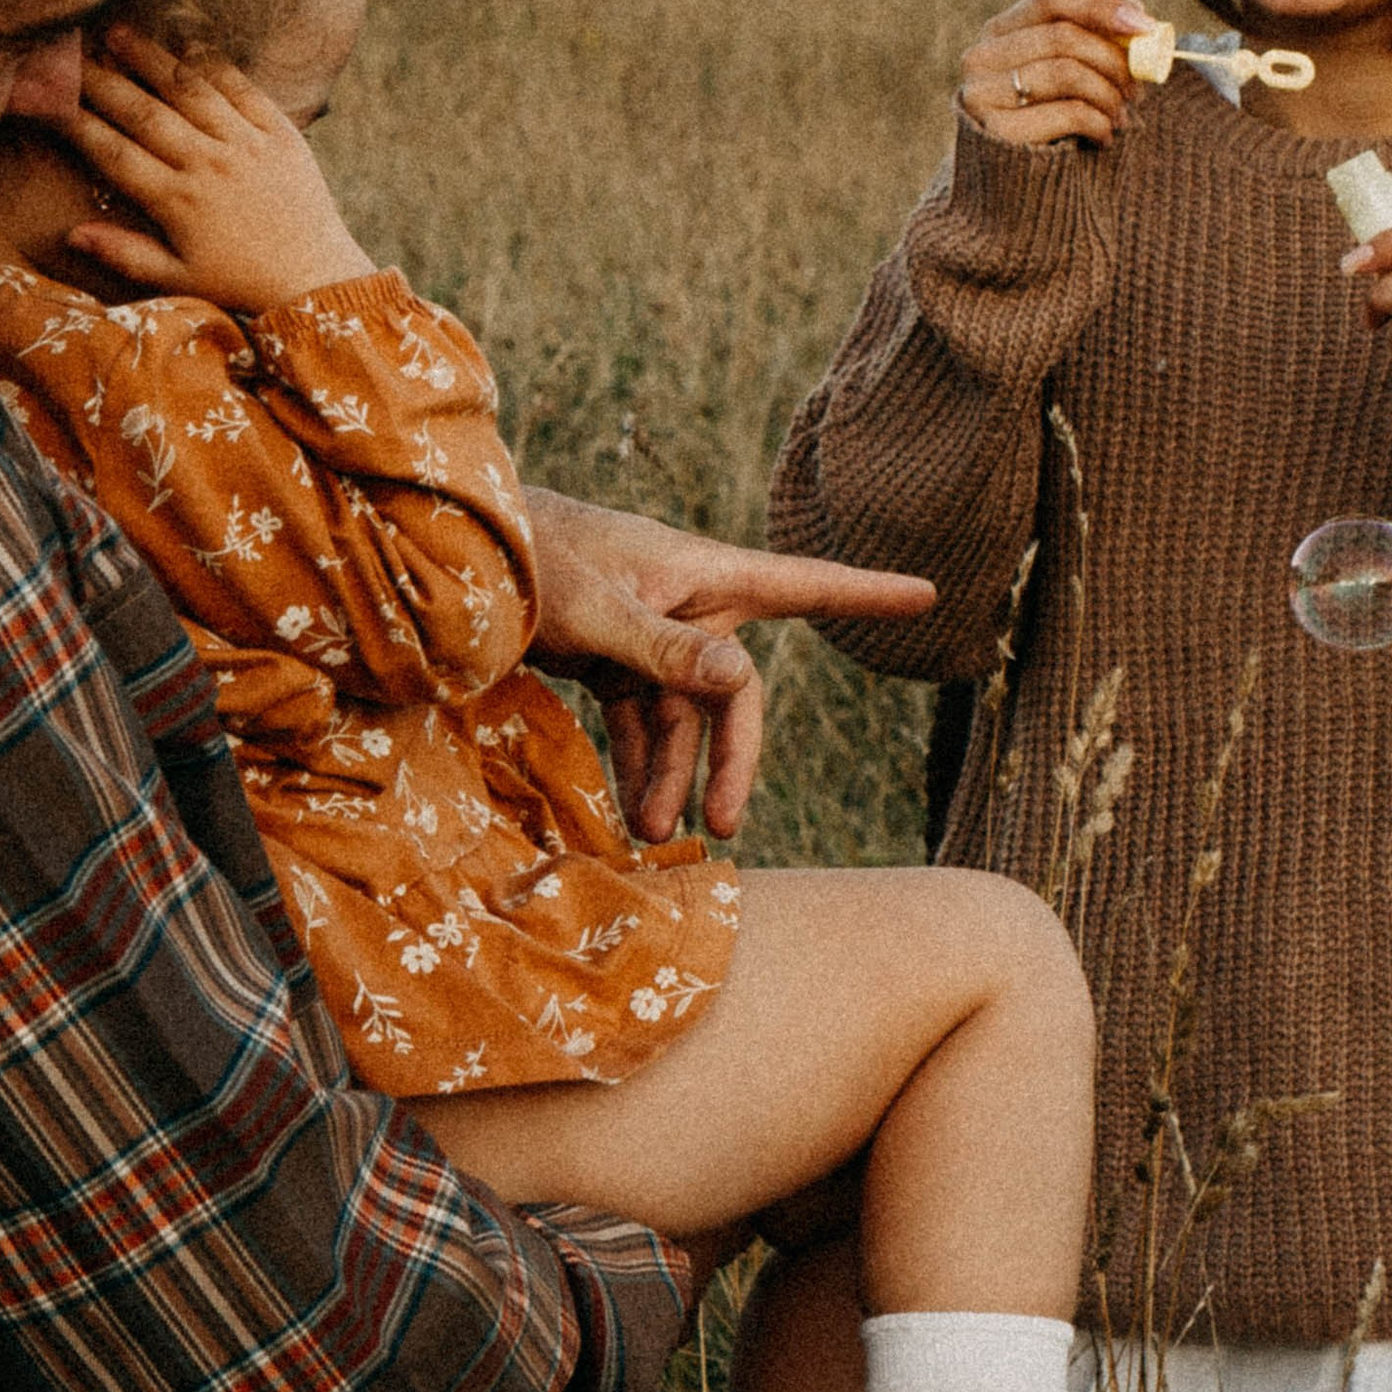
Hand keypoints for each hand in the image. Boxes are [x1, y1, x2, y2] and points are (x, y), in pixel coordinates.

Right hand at [55, 28, 377, 310]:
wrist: (315, 276)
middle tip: (70, 52)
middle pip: (143, 112)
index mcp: (177, 201)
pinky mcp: (280, 132)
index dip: (76, 123)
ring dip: (150, 58)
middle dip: (102, 79)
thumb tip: (71, 233)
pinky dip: (212, 63)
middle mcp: (208, 165)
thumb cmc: (240, 282)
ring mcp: (246, 144)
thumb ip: (124, 254)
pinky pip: (242, 88)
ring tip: (118, 32)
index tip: (48, 100)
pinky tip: (186, 43)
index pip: (113, 152)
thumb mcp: (178, 280)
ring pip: (189, 89)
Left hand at [521, 486, 935, 843]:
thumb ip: (667, 646)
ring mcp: (652, 635)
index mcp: (703, 573)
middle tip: (722, 828)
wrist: (463, 557)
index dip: (866, 593)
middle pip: (735, 691)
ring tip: (648, 834)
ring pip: (684, 717)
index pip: (802, 584)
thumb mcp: (598, 608)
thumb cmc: (533, 561)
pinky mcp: (615, 660)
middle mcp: (689, 604)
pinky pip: (643, 720)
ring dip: (672, 774)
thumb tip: (742, 679)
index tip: (929, 594)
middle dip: (731, 760)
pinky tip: (628, 810)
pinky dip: (639, 762)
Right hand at [959, 0, 1156, 146]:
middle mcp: (981, 57)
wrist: (1013, 192)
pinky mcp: (995, 131)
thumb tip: (1135, 6)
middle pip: (1063, 36)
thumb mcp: (1070, 77)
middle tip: (1138, 88)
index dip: (1100, 7)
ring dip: (1108, 95)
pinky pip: (1066, 113)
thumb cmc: (1047, 124)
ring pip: (1067, 72)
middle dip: (1113, 61)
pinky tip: (1103, 137)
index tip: (1144, 25)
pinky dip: (1098, 124)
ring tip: (1121, 117)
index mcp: (999, 32)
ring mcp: (981, 93)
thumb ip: (1096, 40)